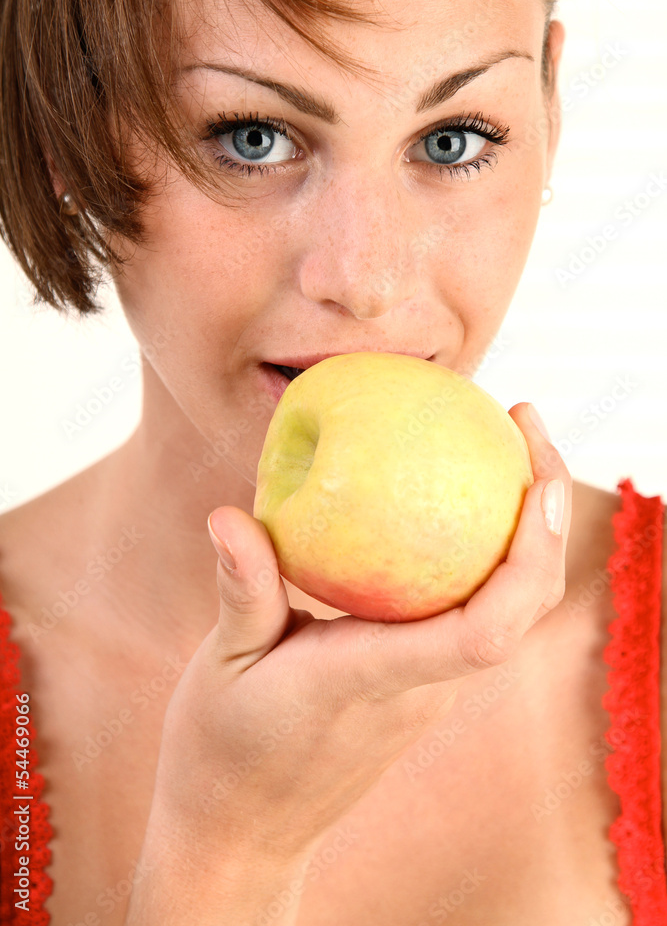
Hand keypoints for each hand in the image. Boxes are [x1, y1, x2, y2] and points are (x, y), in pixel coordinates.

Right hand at [148, 401, 570, 864]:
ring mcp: (426, 689)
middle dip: (545, 513)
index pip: (485, 630)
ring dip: (527, 527)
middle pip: (523, 607)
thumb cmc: (224, 751)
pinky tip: (451, 502)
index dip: (528, 555)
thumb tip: (230, 515)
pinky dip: (485, 550)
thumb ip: (240, 592)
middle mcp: (420, 687)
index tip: (533, 477)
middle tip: (524, 418)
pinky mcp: (417, 684)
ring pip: (509, 608)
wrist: (242, 832)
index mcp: (373, 679)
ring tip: (505, 443)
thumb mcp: (221, 666)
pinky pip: (471, 609)